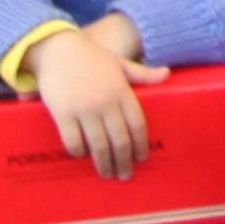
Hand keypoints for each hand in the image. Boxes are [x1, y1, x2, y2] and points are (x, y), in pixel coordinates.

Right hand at [33, 21, 161, 174]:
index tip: (142, 158)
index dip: (141, 145)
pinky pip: (73, 140)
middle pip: (120, 141)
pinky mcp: (63, 113)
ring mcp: (84, 109)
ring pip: (99, 145)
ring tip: (107, 174)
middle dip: (124, 162)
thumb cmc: (91, 57)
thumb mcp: (120, 63)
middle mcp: (105, 102)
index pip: (137, 125)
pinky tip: (82, 155)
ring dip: (104, 164)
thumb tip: (167, 73)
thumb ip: (142, 73)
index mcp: (122, 91)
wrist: (58, 48)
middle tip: (125, 175)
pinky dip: (79, 151)